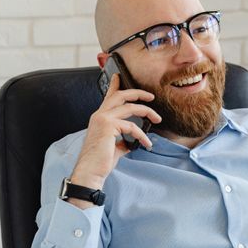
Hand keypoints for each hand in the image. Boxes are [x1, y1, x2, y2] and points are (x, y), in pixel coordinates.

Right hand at [70, 73, 161, 196]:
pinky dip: (143, 135)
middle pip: (121, 95)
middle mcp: (100, 114)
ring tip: (157, 119)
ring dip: (147, 112)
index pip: (109, 97)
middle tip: (151, 97)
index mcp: (100, 117)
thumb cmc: (101, 161)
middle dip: (138, 93)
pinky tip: (147, 144)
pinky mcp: (108, 126)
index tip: (119, 75)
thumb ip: (123, 138)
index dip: (115, 85)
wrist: (90, 172)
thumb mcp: (115, 146)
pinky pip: (133, 126)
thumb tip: (134, 140)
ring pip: (130, 107)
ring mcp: (103, 118)